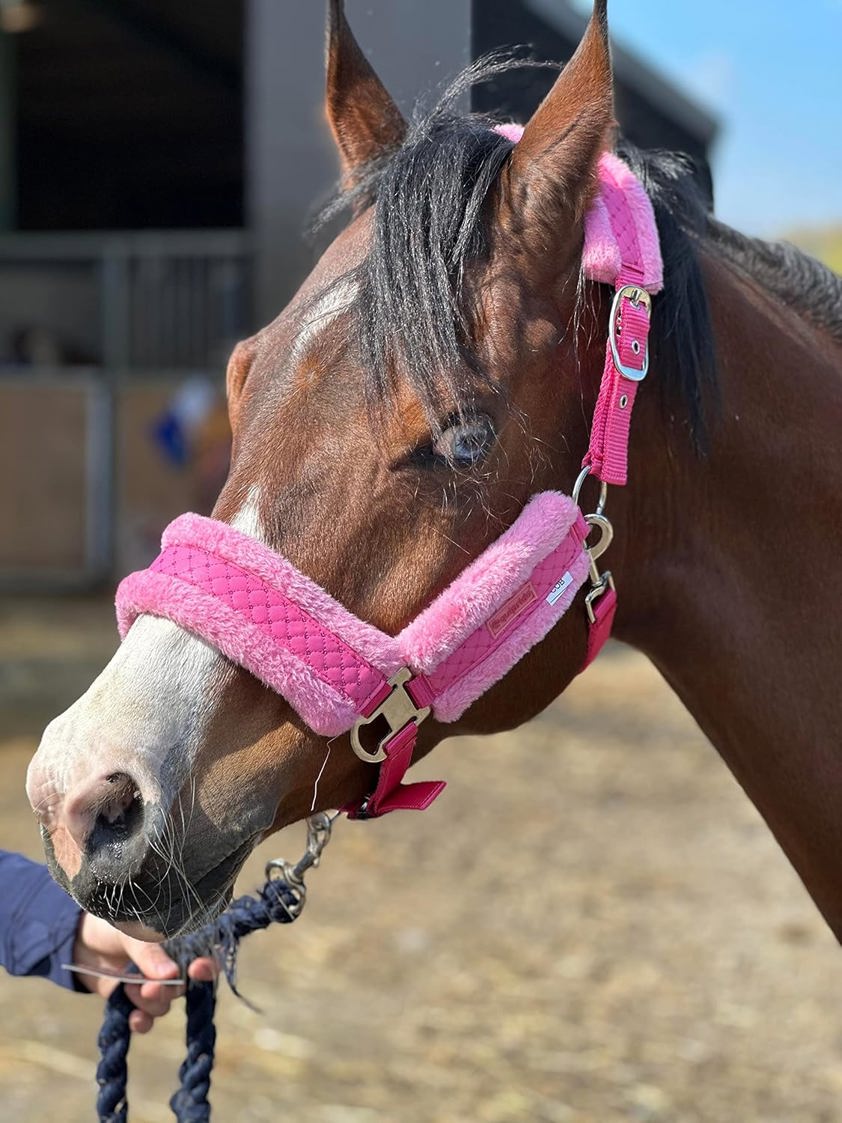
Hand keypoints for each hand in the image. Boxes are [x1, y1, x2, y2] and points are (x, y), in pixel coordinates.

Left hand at [73, 913, 217, 1032]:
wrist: (80, 942)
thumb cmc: (112, 926)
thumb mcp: (131, 934)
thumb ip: (150, 955)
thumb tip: (172, 976)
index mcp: (179, 942)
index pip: (206, 956)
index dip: (208, 966)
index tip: (197, 969)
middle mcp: (172, 967)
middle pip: (184, 988)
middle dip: (167, 991)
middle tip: (147, 988)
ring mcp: (154, 987)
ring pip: (164, 1006)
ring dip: (148, 1003)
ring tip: (128, 988)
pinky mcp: (134, 1003)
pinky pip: (147, 1021)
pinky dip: (142, 1022)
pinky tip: (133, 1019)